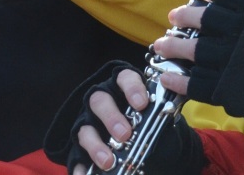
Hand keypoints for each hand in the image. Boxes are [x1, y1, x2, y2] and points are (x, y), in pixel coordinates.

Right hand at [44, 61, 205, 174]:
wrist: (143, 147)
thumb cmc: (149, 127)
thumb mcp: (157, 121)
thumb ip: (160, 118)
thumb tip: (168, 114)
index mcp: (122, 88)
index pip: (124, 78)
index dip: (131, 88)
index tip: (142, 104)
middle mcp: (102, 102)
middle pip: (99, 100)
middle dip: (111, 117)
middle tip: (125, 134)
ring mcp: (88, 123)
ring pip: (84, 128)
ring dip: (96, 144)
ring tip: (108, 161)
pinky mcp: (80, 147)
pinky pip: (76, 156)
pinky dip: (80, 167)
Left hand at [157, 0, 243, 152]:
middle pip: (205, 20)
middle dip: (186, 17)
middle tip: (174, 16)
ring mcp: (238, 62)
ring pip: (197, 50)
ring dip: (175, 46)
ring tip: (162, 44)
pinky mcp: (235, 91)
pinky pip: (199, 83)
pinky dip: (180, 79)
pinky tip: (168, 75)